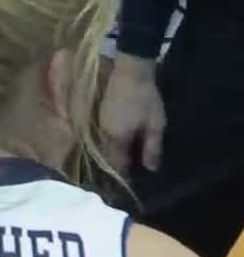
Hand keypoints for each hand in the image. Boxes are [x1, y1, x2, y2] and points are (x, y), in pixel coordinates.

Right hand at [99, 56, 165, 172]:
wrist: (131, 71)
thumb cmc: (146, 99)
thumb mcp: (155, 124)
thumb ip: (152, 148)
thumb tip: (150, 169)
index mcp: (117, 138)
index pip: (117, 163)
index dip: (124, 175)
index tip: (131, 186)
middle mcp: (104, 132)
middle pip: (109, 155)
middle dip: (119, 164)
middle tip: (131, 172)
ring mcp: (100, 121)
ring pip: (106, 144)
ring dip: (116, 152)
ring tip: (129, 157)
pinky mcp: (101, 112)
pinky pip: (106, 134)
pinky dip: (114, 141)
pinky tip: (124, 138)